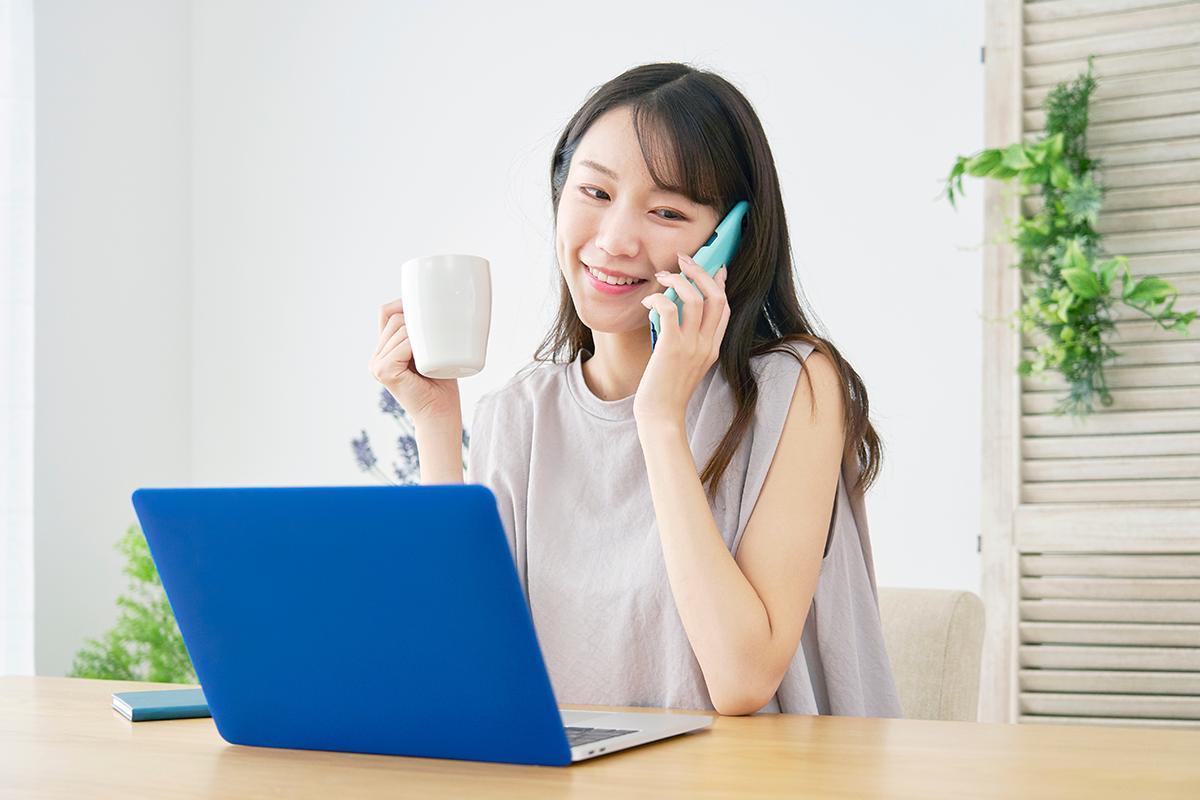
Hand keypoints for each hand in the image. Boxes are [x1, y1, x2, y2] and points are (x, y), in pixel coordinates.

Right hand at [369, 298, 461, 425]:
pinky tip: (428, 359)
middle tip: (438, 343)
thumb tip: (429, 303)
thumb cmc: (441, 384)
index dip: (405, 305)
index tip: (429, 311)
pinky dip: (418, 347)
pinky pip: (402, 344)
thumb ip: (423, 332)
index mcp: (384, 351)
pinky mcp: (383, 371)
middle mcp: (376, 357)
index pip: (387, 313)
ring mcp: (376, 364)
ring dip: (423, 336)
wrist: (440, 414)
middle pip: (394, 318)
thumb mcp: (431, 350)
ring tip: (434, 354)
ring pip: (399, 329)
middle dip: (419, 324)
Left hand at [634, 252, 729, 428]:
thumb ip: (688, 342)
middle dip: (701, 272)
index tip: (714, 268)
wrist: (661, 416)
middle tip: (684, 259)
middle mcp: (707, 344)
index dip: (719, 284)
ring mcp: (691, 346)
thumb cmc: (667, 392)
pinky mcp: (671, 347)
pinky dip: (659, 298)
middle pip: (716, 297)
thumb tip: (675, 316)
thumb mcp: (686, 365)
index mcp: (713, 348)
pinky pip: (670, 310)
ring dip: (678, 280)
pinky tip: (648, 300)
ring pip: (695, 298)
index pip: (724, 308)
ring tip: (662, 276)